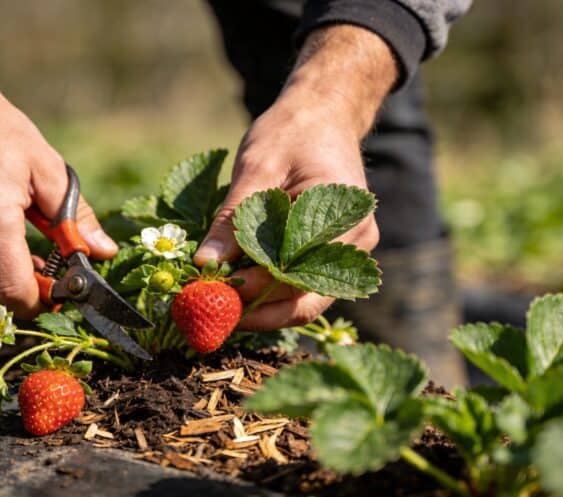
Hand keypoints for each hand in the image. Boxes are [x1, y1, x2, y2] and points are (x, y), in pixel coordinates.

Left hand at [193, 25, 396, 330]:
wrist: (323, 116)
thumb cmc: (291, 133)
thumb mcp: (256, 168)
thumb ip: (233, 220)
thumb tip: (206, 264)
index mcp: (342, 216)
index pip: (295, 273)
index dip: (251, 288)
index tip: (210, 292)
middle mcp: (356, 243)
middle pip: (304, 299)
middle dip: (256, 312)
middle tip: (210, 316)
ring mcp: (349, 254)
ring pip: (304, 301)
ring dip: (262, 309)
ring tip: (219, 309)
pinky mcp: (334, 257)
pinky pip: (303, 288)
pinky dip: (271, 294)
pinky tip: (237, 292)